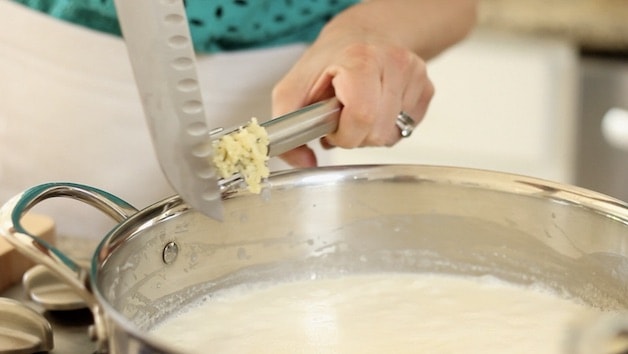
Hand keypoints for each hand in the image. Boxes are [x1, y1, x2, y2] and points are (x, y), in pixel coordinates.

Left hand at [271, 0, 476, 167]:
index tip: (333, 124)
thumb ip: (288, 126)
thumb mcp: (293, 89)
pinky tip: (378, 108)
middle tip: (344, 116)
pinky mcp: (427, 88)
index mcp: (360, 59)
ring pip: (394, 134)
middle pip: (378, 132)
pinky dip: (388, 126)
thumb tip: (304, 163)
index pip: (362, 116)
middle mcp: (393, 62)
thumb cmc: (328, 64)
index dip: (344, 133)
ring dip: (371, 132)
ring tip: (360, 110)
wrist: (361, 36)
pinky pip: (407, 128)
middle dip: (356, 135)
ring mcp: (414, 74)